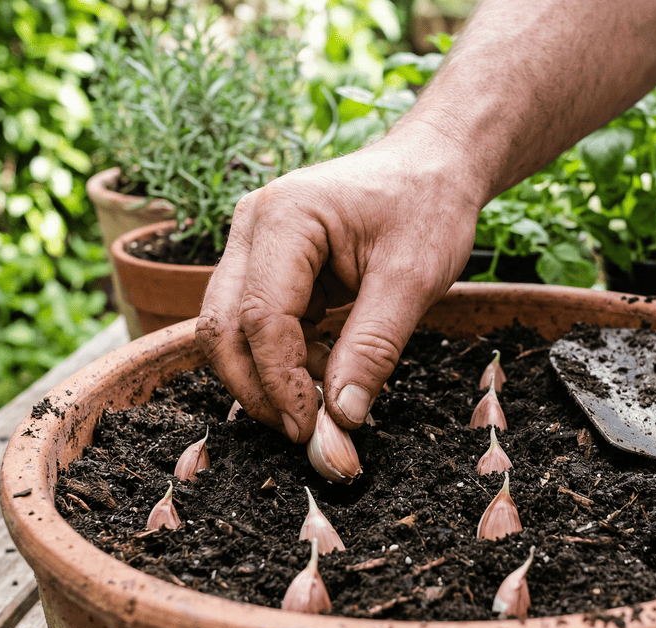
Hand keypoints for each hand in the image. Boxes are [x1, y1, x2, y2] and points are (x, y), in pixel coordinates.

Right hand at [196, 131, 481, 441]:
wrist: (433, 166)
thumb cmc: (428, 206)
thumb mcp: (414, 280)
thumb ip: (373, 348)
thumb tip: (342, 417)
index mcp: (285, 217)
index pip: (261, 316)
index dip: (280, 381)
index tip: (312, 427)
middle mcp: (253, 226)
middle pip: (222, 327)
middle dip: (257, 388)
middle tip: (304, 433)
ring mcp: (253, 245)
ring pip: (229, 330)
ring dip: (266, 377)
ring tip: (324, 399)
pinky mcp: (266, 265)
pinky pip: (255, 324)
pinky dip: (282, 359)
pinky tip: (326, 368)